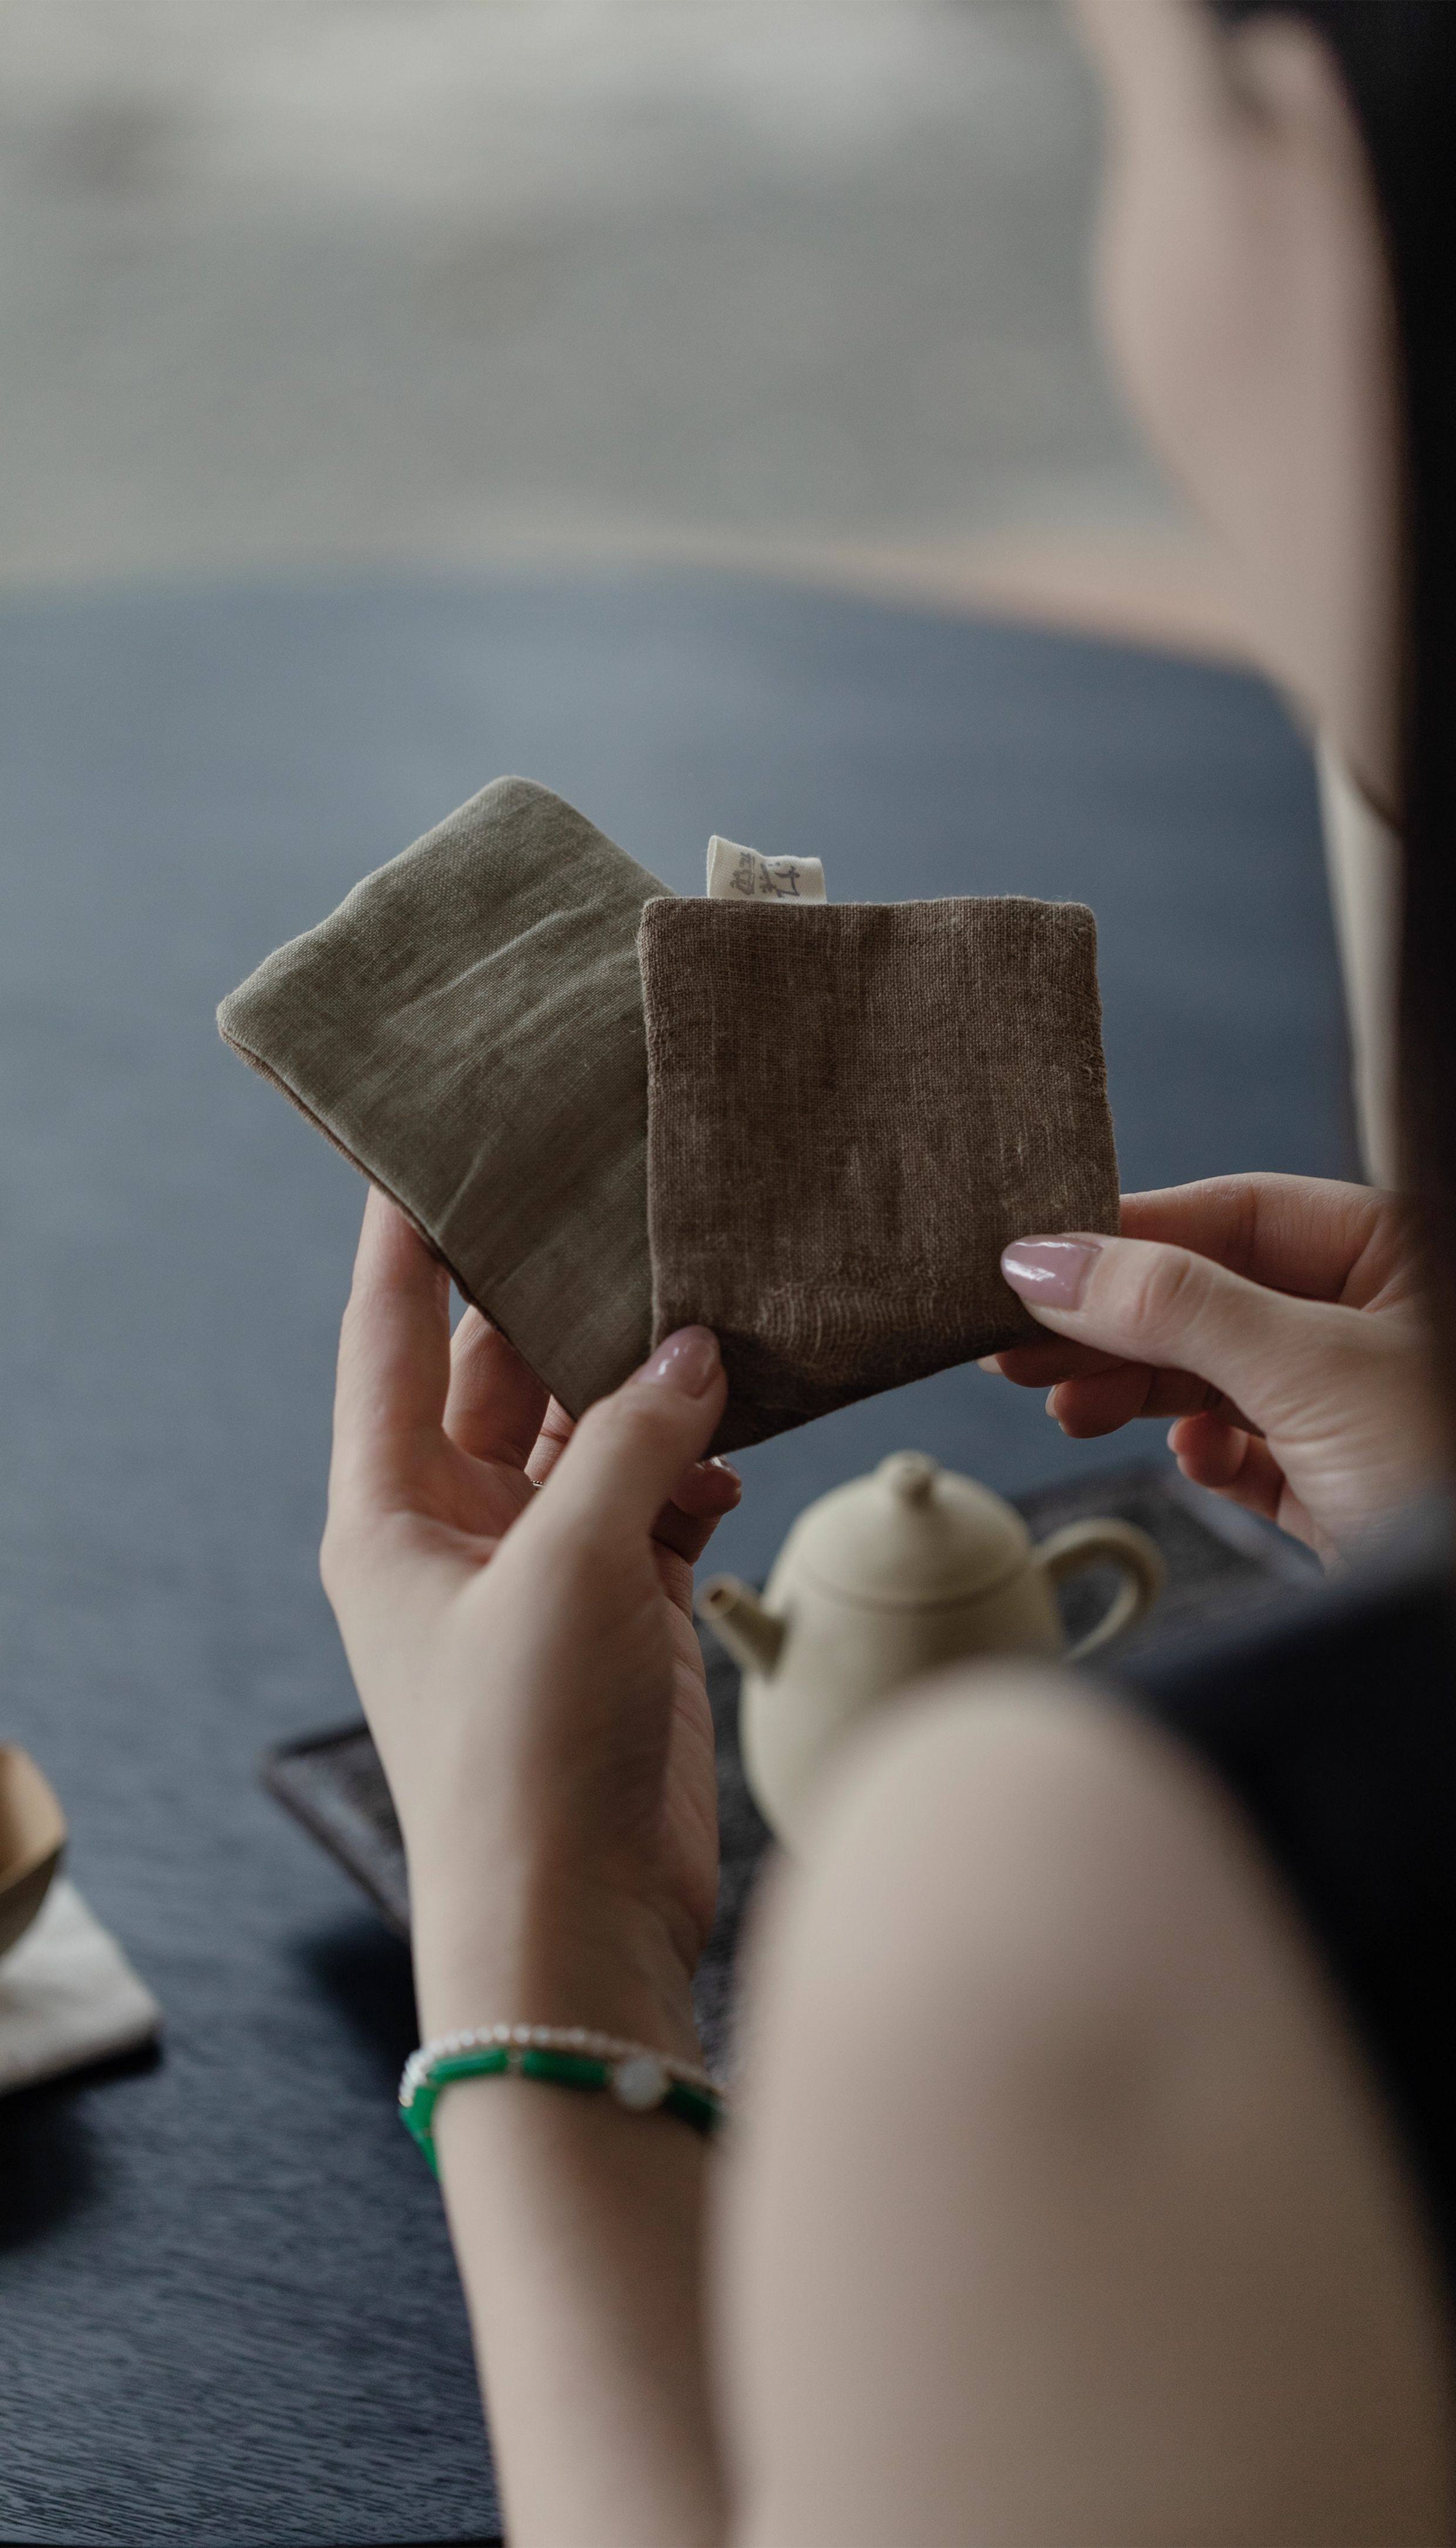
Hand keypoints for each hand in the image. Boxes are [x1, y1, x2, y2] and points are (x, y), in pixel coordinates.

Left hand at [320, 1191, 736, 2059]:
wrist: (575, 1926)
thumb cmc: (528, 1750)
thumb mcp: (571, 1568)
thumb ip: (630, 1441)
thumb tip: (694, 1348)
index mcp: (388, 1508)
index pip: (389, 1334)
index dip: (405, 1239)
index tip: (427, 1142)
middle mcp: (453, 1529)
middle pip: (498, 1372)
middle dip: (560, 1299)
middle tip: (624, 1200)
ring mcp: (537, 1572)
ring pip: (590, 1436)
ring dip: (648, 1390)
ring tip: (715, 1314)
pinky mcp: (613, 1614)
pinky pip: (650, 1505)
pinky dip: (691, 1475)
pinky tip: (735, 1451)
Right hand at [988, 1174, 1441, 1562]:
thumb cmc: (1450, 1469)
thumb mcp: (1306, 1367)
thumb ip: (1173, 1305)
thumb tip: (1044, 1259)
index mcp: (1394, 1250)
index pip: (1231, 1215)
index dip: (1123, 1238)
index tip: (1026, 1265)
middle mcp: (1376, 1316)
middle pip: (1210, 1293)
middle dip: (1114, 1322)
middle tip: (1011, 1346)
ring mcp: (1359, 1400)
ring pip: (1216, 1371)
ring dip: (1137, 1388)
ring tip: (1065, 1408)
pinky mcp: (1344, 1481)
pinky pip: (1248, 1445)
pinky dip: (1204, 1450)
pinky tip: (1187, 1460)